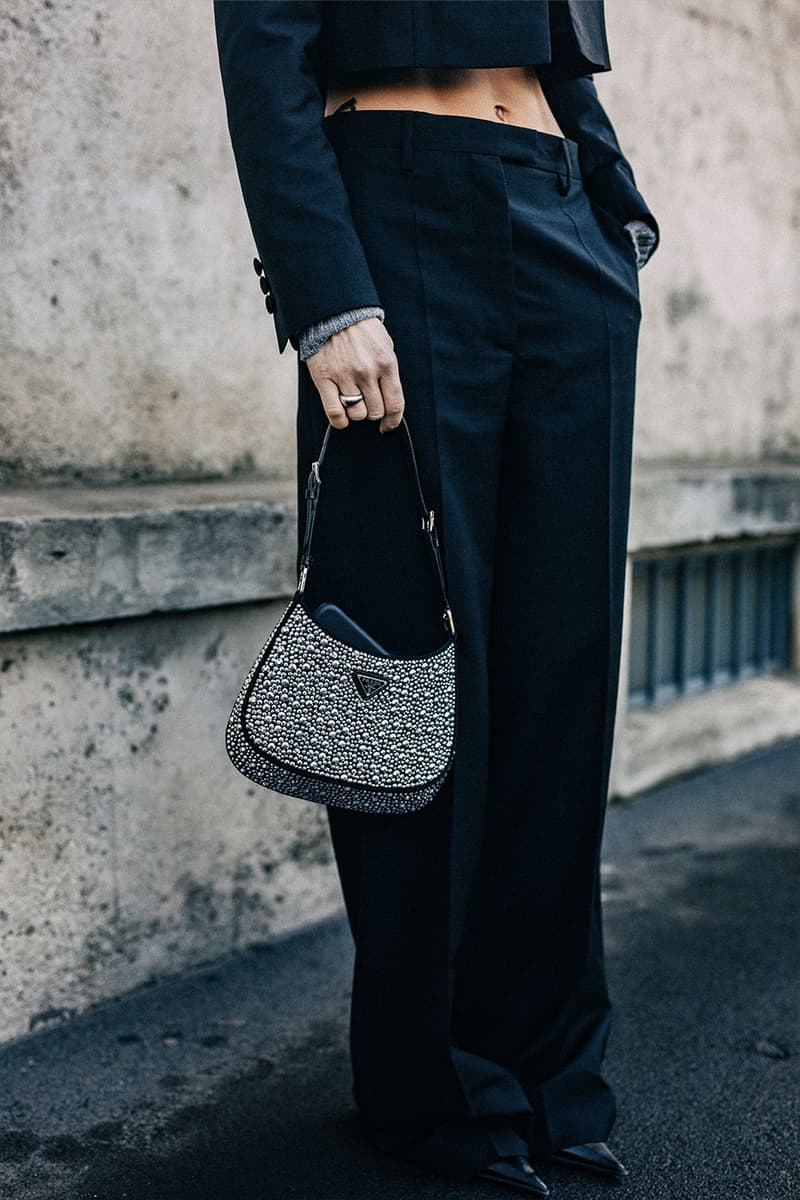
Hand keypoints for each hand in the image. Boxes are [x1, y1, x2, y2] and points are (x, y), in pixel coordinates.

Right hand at [304, 316, 404, 433]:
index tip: (388, 426)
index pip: (395, 404)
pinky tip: (342, 419)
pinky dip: (340, 421)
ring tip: (354, 402)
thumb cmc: (362, 330)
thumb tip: (390, 401)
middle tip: (368, 404)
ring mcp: (345, 376)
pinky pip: (334, 412)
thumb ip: (389, 373)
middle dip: (374, 413)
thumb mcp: (385, 346)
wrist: (333, 312)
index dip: (393, 421)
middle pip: (375, 412)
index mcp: (386, 364)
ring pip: (357, 414)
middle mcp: (367, 372)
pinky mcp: (324, 378)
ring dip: (357, 414)